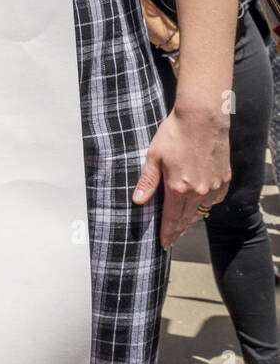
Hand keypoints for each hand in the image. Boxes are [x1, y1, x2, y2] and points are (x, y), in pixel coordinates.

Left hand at [133, 102, 230, 249]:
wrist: (202, 118)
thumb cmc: (174, 134)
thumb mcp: (154, 156)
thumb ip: (148, 182)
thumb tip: (138, 202)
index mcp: (178, 187)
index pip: (172, 219)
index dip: (167, 233)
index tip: (163, 245)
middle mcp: (199, 191)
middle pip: (187, 218)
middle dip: (178, 230)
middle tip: (171, 240)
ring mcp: (214, 186)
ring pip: (201, 211)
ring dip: (191, 219)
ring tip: (182, 227)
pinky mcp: (224, 179)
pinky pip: (214, 199)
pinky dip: (205, 205)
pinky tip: (199, 206)